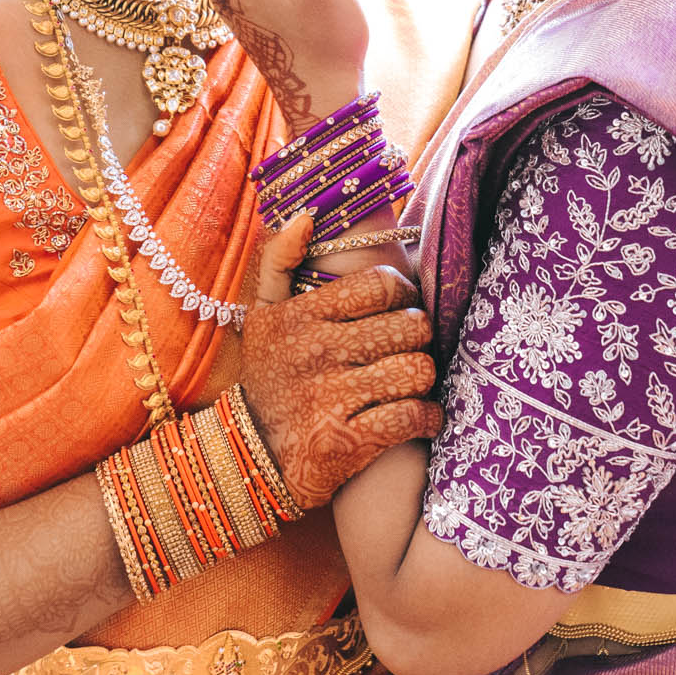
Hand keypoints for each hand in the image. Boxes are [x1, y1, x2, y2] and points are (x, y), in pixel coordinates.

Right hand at [237, 217, 442, 511]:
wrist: (248, 457)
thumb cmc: (266, 379)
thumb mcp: (260, 316)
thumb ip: (278, 262)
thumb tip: (306, 217)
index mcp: (301, 316)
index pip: (380, 285)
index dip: (403, 293)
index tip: (400, 306)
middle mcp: (317, 352)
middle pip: (409, 326)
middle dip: (417, 336)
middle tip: (407, 345)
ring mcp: (333, 398)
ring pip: (417, 370)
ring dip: (423, 376)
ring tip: (412, 379)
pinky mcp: (349, 441)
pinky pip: (412, 417)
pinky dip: (427, 417)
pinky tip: (420, 415)